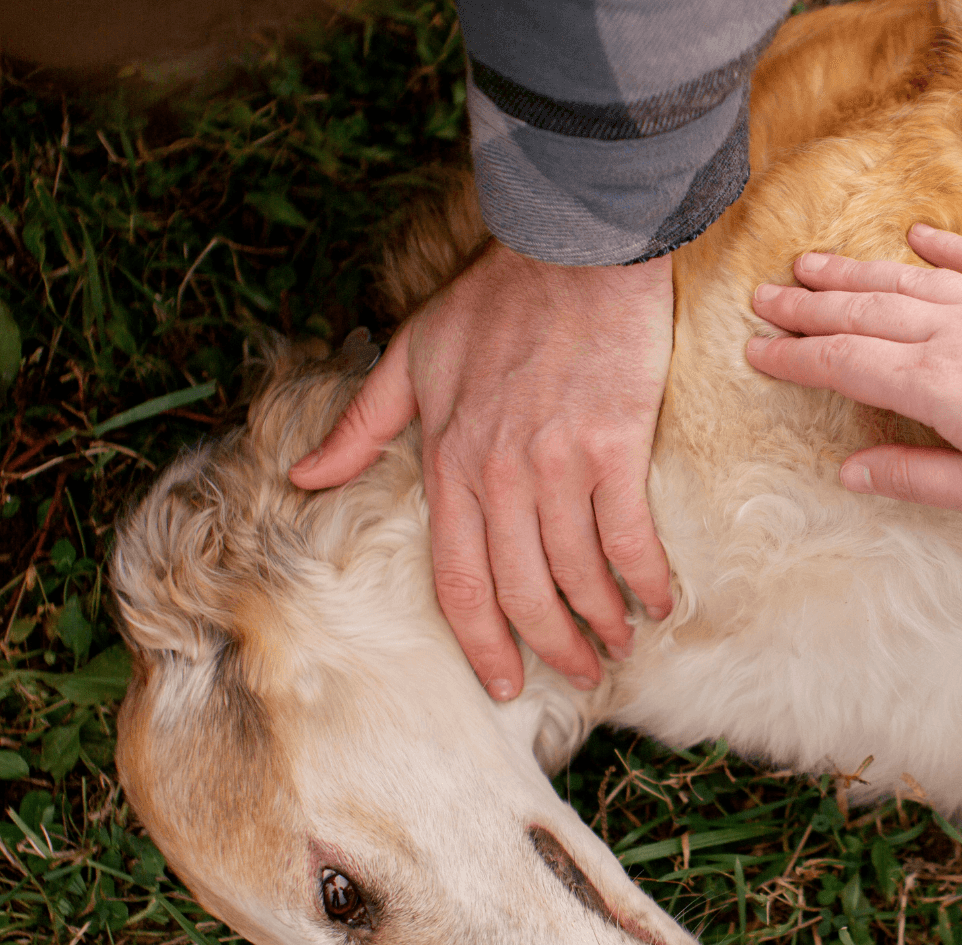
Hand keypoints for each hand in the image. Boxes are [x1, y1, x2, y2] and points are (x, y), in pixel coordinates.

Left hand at [290, 241, 673, 700]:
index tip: (502, 683)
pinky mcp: (612, 447)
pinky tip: (659, 604)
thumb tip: (301, 478)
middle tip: (578, 675)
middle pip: (521, 594)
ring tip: (618, 646)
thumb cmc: (496, 298)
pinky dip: (645, 580)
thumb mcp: (410, 357)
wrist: (572, 244)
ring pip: (576, 575)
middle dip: (550, 648)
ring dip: (601, 624)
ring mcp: (557, 466)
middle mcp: (498, 477)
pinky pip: (627, 538)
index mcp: (448, 463)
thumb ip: (360, 425)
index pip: (459, 581)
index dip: (482, 644)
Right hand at [744, 223, 961, 524]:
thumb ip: (915, 477)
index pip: (846, 364)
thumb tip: (850, 473)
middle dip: (807, 306)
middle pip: (865, 312)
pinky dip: (942, 247)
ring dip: (855, 271)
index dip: (795, 358)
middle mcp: (957, 335)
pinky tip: (916, 237)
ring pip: (909, 281)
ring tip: (811, 263)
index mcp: (937, 387)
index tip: (755, 352)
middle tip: (763, 297)